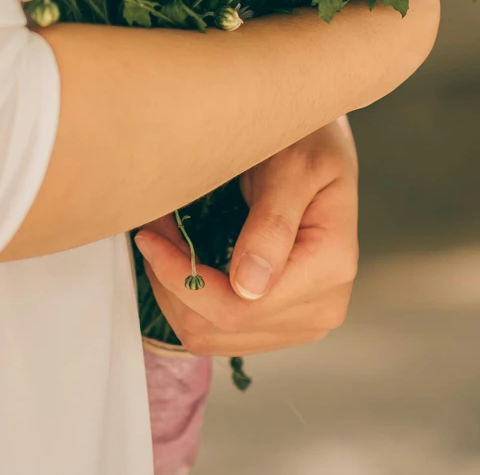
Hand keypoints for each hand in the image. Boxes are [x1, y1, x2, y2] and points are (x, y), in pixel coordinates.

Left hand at [133, 116, 358, 358]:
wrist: (321, 149)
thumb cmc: (308, 143)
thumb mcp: (292, 166)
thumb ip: (272, 223)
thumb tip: (248, 288)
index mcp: (328, 269)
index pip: (240, 307)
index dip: (183, 279)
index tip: (150, 234)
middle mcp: (320, 308)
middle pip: (222, 329)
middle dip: (174, 283)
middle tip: (152, 229)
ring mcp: (302, 322)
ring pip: (214, 336)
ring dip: (177, 292)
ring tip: (165, 240)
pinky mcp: (282, 321)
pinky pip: (221, 331)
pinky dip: (192, 297)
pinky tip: (184, 257)